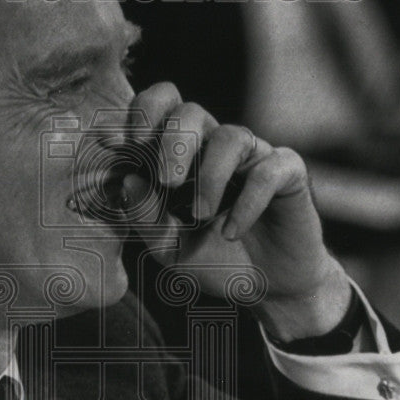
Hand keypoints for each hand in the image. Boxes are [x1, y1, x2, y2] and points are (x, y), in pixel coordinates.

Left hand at [122, 83, 351, 341]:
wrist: (266, 289)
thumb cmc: (213, 259)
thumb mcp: (168, 247)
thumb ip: (146, 218)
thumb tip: (128, 180)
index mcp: (182, 154)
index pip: (160, 109)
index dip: (137, 113)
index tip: (111, 141)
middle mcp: (215, 146)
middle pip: (191, 111)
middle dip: (173, 141)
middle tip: (166, 181)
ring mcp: (253, 156)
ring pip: (230, 136)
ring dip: (209, 176)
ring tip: (200, 215)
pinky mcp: (288, 173)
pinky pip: (268, 170)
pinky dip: (247, 202)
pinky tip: (230, 232)